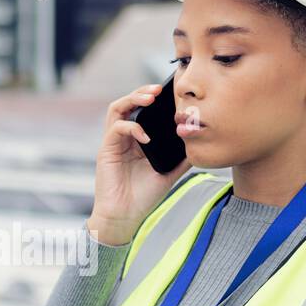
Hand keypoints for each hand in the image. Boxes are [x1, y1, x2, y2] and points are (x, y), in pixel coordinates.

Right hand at [86, 83, 189, 245]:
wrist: (125, 217)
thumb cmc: (143, 197)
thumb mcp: (170, 173)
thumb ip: (181, 157)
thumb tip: (199, 143)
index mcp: (137, 140)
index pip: (142, 110)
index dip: (153, 98)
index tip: (170, 92)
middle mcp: (124, 137)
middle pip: (128, 102)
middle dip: (142, 91)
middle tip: (159, 88)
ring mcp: (113, 142)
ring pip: (117, 108)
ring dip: (132, 98)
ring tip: (149, 97)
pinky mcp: (106, 150)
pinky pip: (116, 129)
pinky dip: (132, 127)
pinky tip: (145, 137)